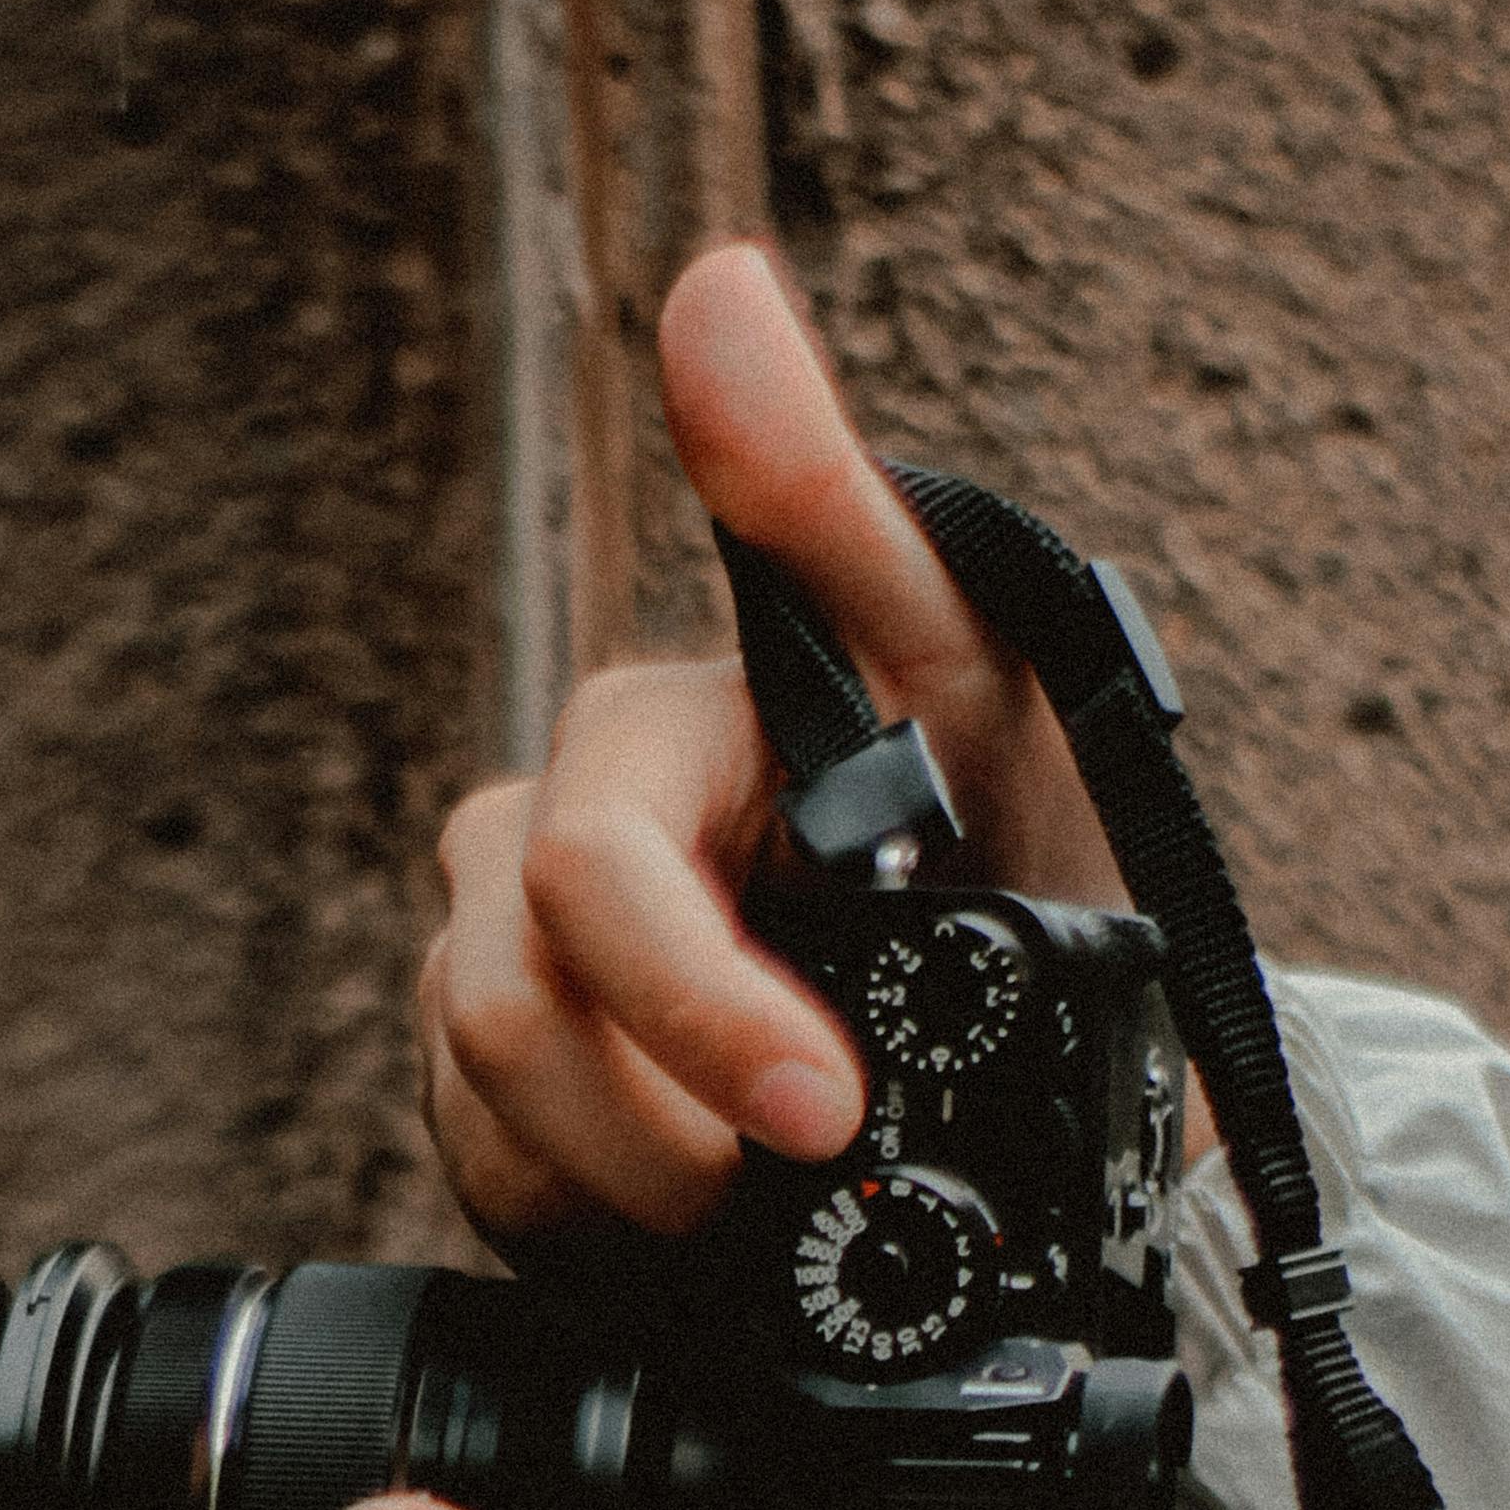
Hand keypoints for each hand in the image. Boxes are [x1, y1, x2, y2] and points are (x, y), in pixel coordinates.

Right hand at [420, 240, 1128, 1248]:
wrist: (1028, 1052)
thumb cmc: (1007, 834)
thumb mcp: (969, 662)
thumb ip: (822, 504)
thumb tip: (715, 283)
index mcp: (639, 744)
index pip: (587, 867)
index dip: (701, 1001)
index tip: (826, 1107)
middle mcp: (532, 847)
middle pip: (512, 1007)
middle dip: (674, 1128)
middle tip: (816, 1171)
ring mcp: (493, 977)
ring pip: (487, 1108)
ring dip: (641, 1188)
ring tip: (768, 1194)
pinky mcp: (485, 1106)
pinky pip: (481, 1185)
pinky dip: (595, 1225)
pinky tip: (694, 1205)